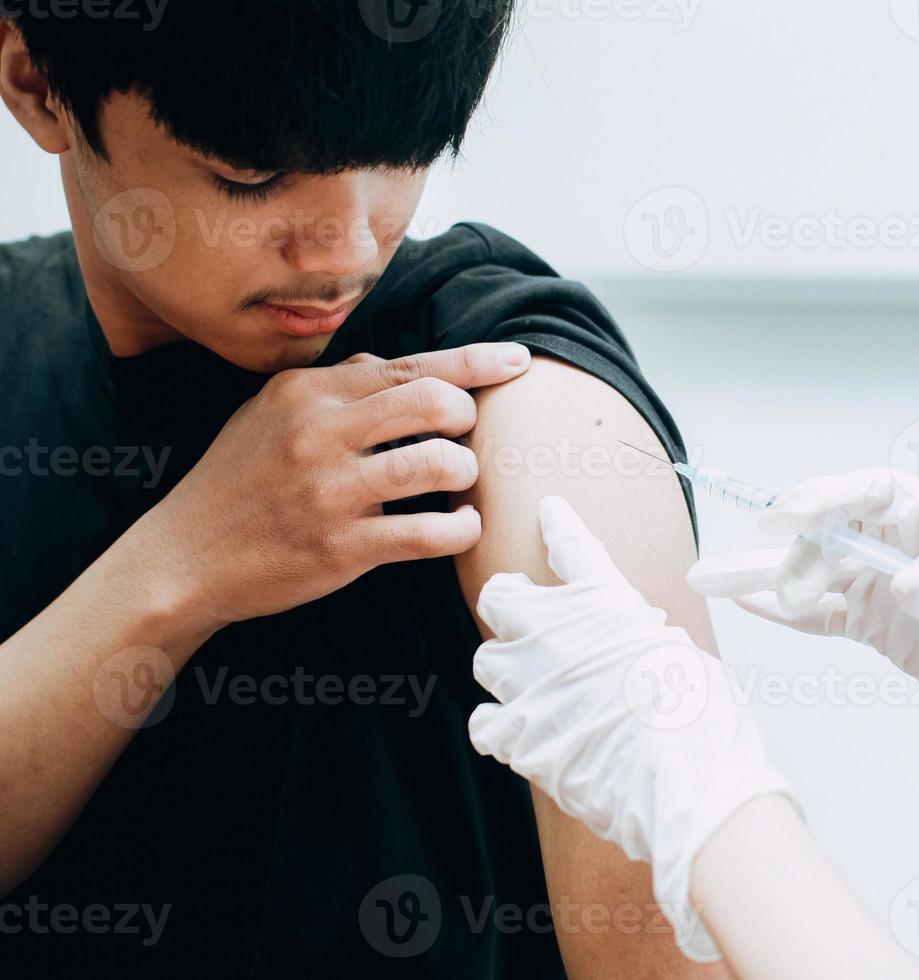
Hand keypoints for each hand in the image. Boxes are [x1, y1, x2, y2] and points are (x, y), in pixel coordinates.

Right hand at [134, 343, 531, 630]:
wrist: (183, 557)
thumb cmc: (240, 480)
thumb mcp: (272, 413)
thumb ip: (338, 387)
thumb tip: (403, 364)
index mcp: (309, 392)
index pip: (411, 364)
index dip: (475, 361)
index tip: (518, 360)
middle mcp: (320, 433)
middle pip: (434, 401)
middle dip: (469, 416)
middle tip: (464, 437)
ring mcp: (331, 491)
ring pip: (438, 463)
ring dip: (466, 472)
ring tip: (460, 484)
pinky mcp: (341, 547)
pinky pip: (429, 533)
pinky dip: (462, 529)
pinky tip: (462, 526)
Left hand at [468, 496, 794, 962]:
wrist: (683, 776)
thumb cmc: (700, 717)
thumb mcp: (680, 656)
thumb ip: (644, 642)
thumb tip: (631, 652)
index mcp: (606, 601)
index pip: (573, 546)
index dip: (559, 523)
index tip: (548, 508)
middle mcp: (556, 630)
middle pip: (502, 597)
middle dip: (510, 603)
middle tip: (523, 617)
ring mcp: (529, 680)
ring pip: (489, 660)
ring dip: (508, 669)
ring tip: (530, 687)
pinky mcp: (515, 733)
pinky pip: (486, 721)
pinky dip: (498, 726)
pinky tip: (513, 733)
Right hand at [688, 468, 918, 826]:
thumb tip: (904, 581)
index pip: (879, 492)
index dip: (830, 496)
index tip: (788, 516)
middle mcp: (917, 549)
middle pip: (837, 532)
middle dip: (788, 545)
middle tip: (741, 564)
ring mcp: (896, 593)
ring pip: (820, 576)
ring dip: (768, 578)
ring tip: (709, 579)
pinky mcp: (886, 634)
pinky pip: (827, 616)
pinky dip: (787, 612)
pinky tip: (747, 604)